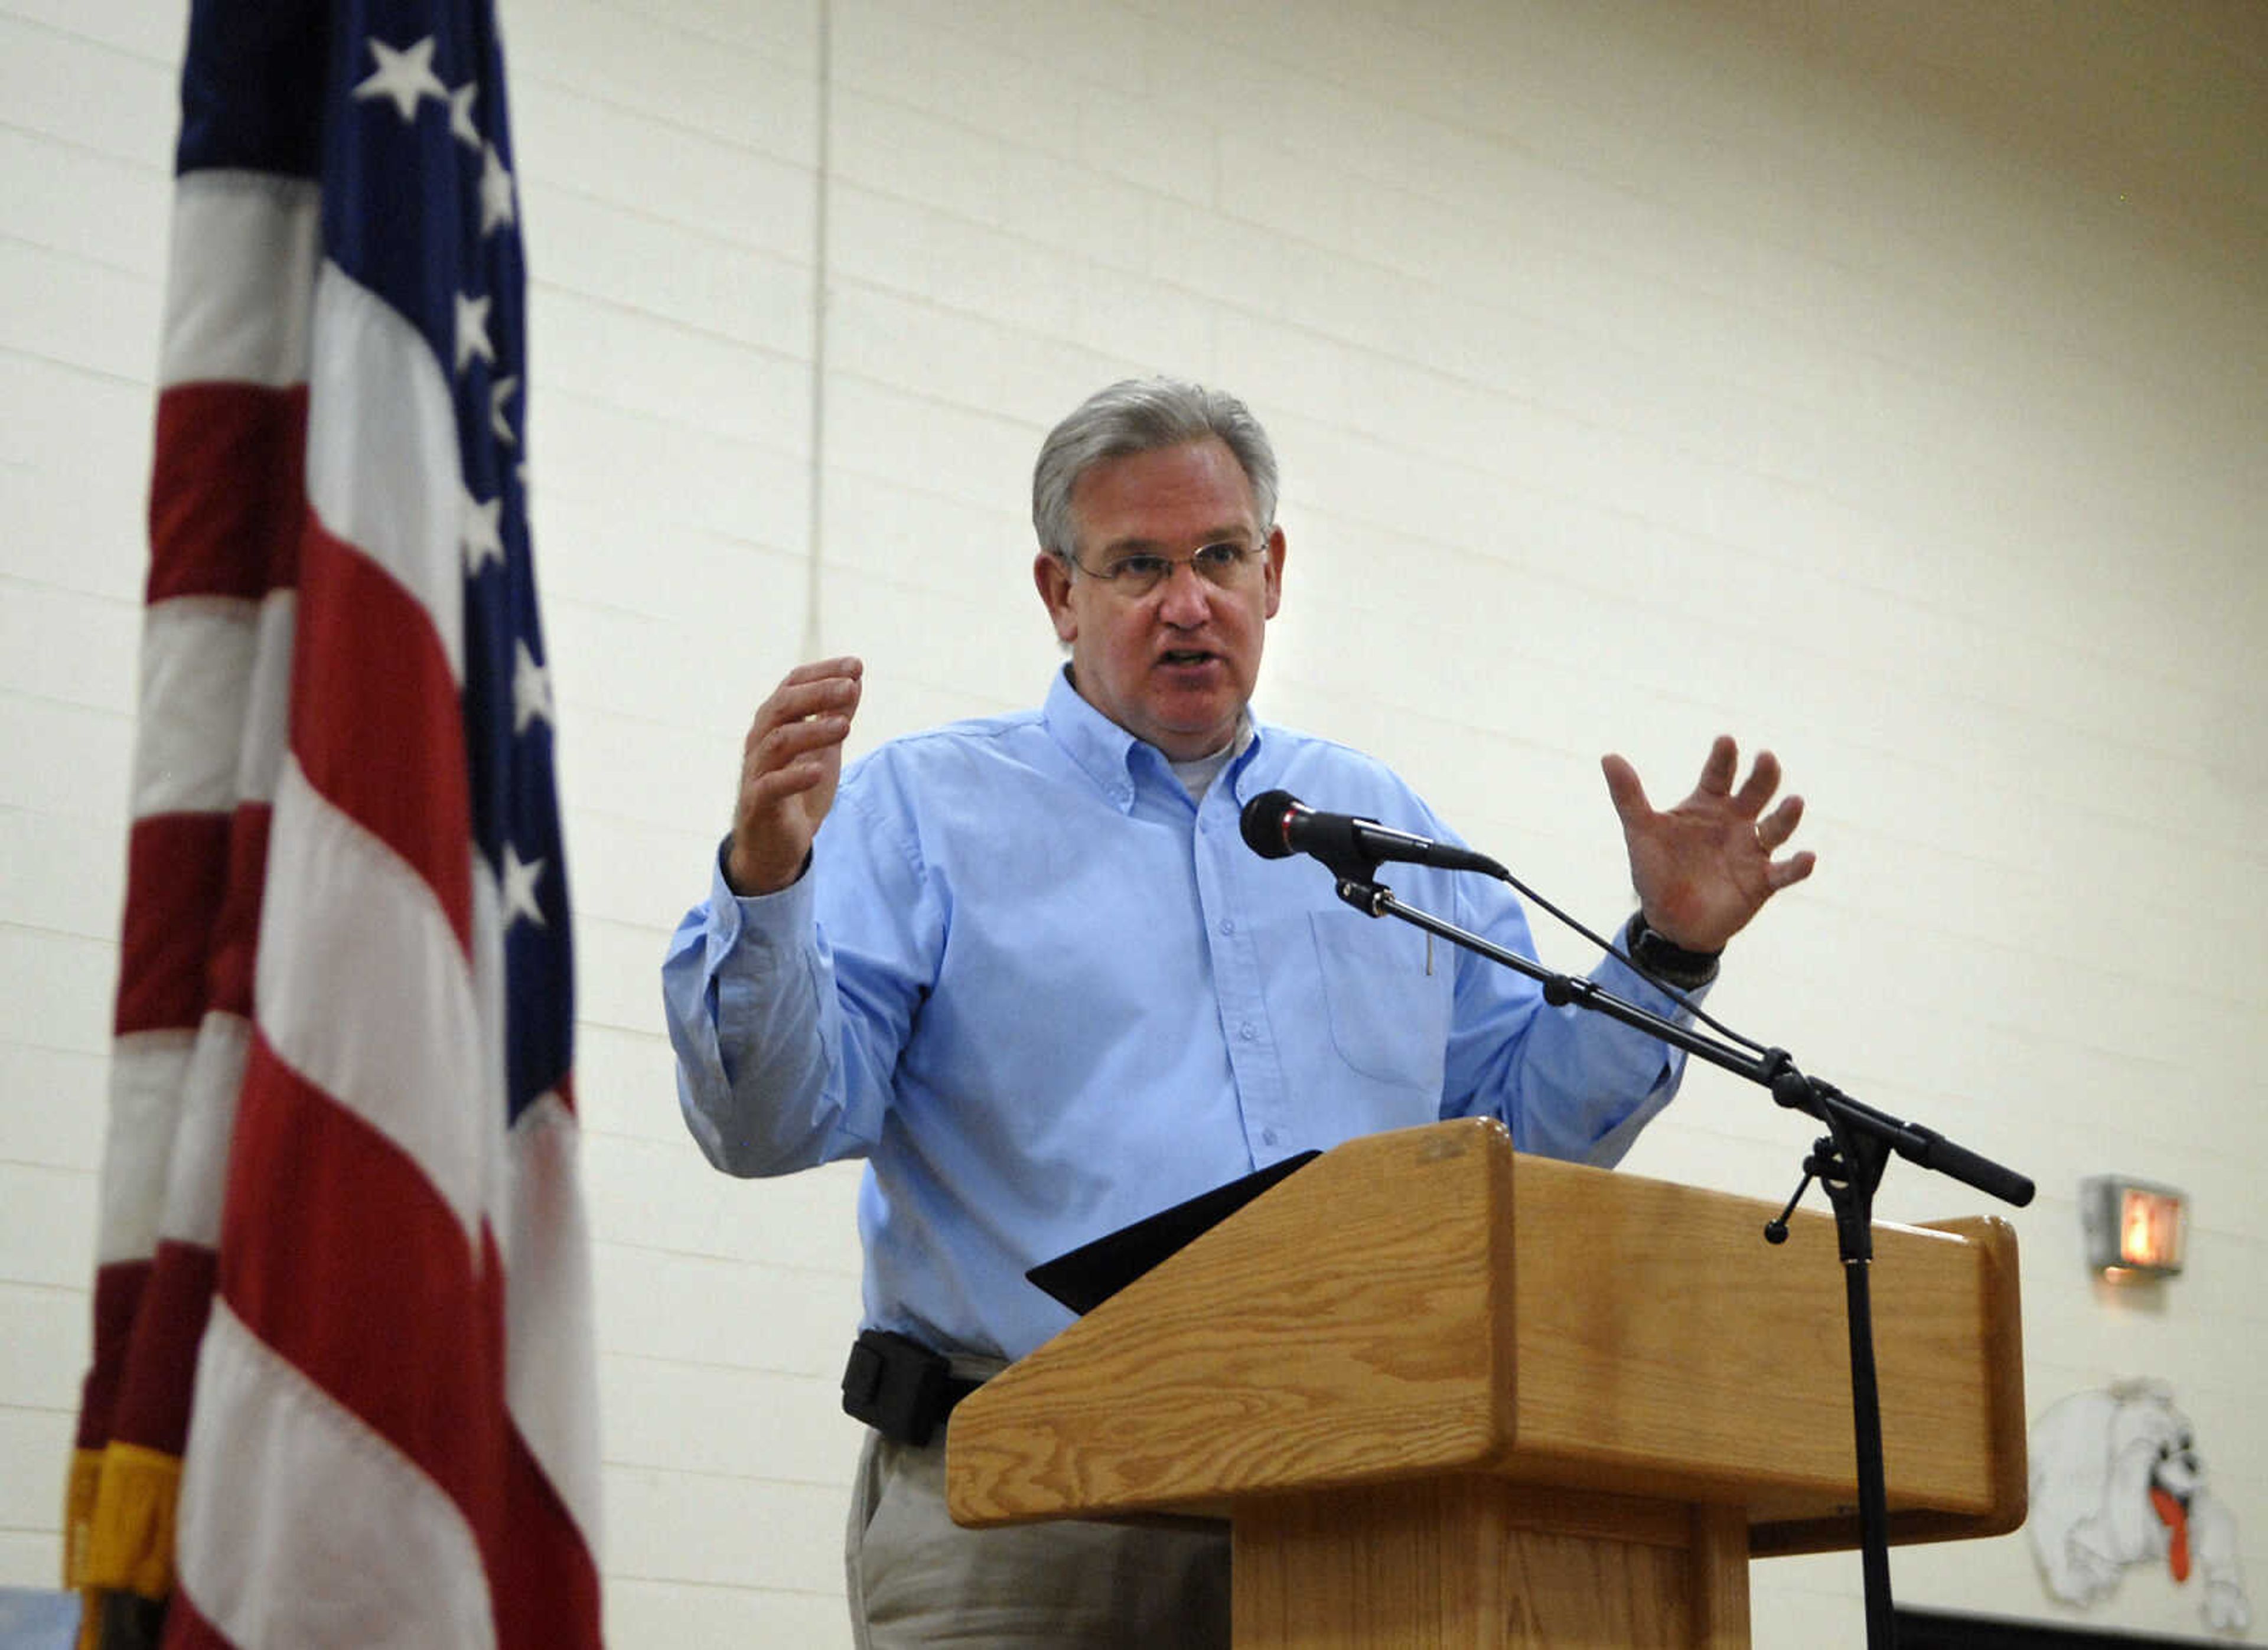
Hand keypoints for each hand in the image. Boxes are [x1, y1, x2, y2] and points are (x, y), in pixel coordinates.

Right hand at [726, 657, 863, 894]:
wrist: (775, 848)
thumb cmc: (798, 794)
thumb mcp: (824, 750)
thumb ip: (835, 716)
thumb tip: (855, 681)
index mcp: (774, 724)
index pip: (792, 685)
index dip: (822, 672)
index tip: (856, 666)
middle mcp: (759, 742)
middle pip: (782, 706)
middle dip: (817, 693)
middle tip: (851, 687)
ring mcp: (756, 773)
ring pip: (777, 742)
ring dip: (812, 731)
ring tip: (845, 726)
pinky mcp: (757, 804)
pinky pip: (770, 786)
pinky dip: (795, 776)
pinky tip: (819, 771)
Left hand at [1600, 735, 1813, 953]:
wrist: (1669, 921)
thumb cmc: (1656, 871)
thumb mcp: (1640, 832)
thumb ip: (1628, 796)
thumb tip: (1608, 756)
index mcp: (1708, 805)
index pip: (1718, 774)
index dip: (1723, 758)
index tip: (1726, 741)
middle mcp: (1735, 822)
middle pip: (1755, 792)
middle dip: (1762, 776)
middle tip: (1766, 758)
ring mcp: (1752, 850)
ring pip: (1777, 827)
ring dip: (1787, 815)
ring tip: (1795, 802)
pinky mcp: (1763, 881)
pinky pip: (1786, 871)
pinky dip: (1799, 865)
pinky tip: (1808, 857)